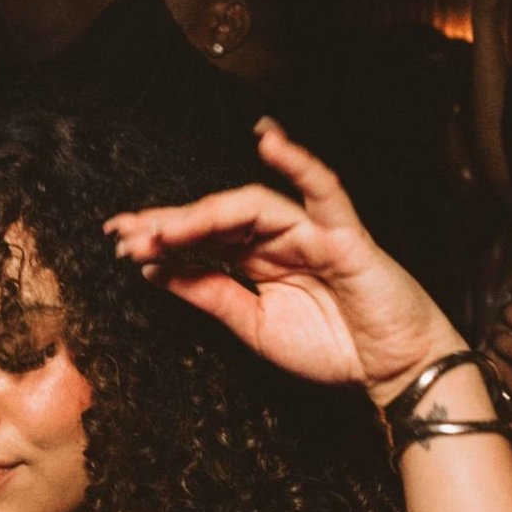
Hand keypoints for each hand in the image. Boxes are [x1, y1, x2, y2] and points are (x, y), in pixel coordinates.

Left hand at [107, 120, 462, 402]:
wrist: (391, 372)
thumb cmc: (333, 349)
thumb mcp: (253, 328)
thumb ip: (211, 296)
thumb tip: (155, 273)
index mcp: (257, 263)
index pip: (202, 241)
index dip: (161, 240)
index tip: (119, 243)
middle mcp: (278, 240)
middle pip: (217, 218)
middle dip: (170, 224)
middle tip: (125, 230)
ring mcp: (310, 232)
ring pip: (251, 207)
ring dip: (206, 213)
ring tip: (165, 229)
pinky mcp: (343, 234)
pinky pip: (322, 190)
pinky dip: (298, 162)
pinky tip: (268, 139)